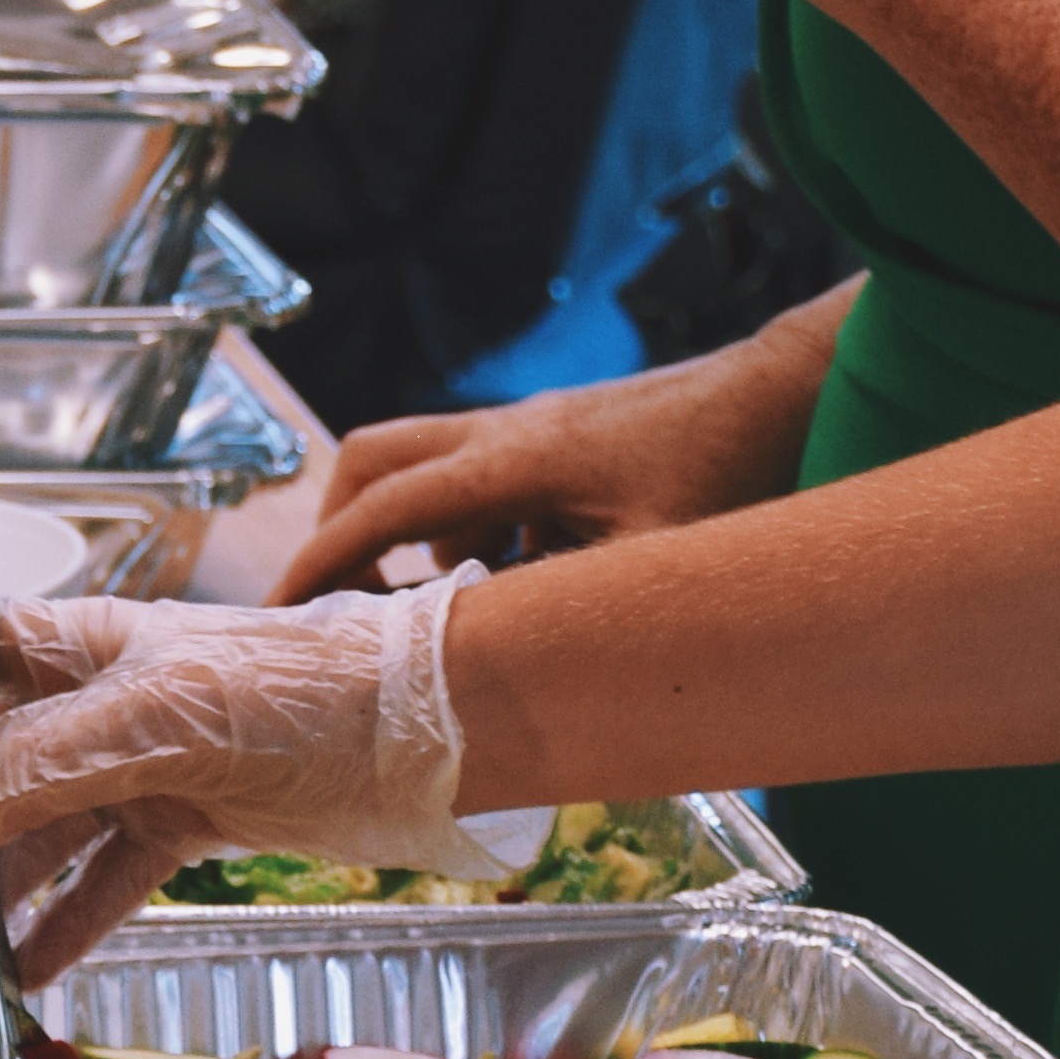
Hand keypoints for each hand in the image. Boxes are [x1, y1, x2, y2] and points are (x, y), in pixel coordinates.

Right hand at [0, 579, 491, 996]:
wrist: (427, 729)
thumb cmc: (302, 685)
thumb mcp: (157, 716)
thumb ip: (36, 768)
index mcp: (72, 643)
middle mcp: (91, 703)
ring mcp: (133, 767)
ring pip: (23, 844)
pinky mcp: (180, 827)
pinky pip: (94, 888)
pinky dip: (53, 936)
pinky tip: (15, 985)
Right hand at [277, 327, 830, 597]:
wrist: (782, 393)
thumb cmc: (728, 471)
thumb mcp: (648, 563)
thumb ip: (565, 610)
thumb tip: (492, 665)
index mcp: (511, 461)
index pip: (381, 508)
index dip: (319, 564)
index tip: (277, 618)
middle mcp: (503, 433)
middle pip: (372, 461)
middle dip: (340, 531)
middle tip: (348, 605)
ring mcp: (529, 430)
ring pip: (424, 469)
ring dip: (417, 539)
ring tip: (453, 609)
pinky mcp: (557, 440)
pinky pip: (482, 483)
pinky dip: (478, 534)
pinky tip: (530, 580)